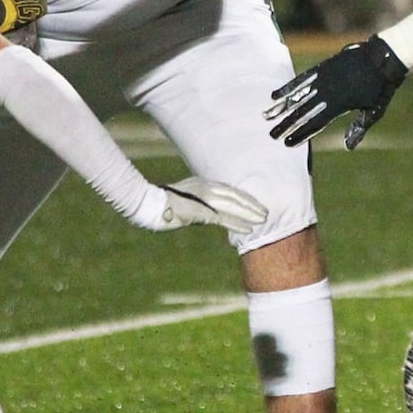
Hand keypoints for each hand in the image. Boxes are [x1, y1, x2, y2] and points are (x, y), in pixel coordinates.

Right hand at [150, 177, 269, 233]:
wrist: (146, 204)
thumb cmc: (161, 203)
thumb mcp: (183, 197)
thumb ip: (197, 201)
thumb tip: (207, 211)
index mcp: (202, 182)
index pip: (229, 189)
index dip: (245, 197)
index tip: (256, 204)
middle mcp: (205, 187)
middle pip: (235, 196)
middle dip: (252, 205)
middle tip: (266, 212)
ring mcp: (202, 198)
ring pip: (233, 206)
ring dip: (249, 214)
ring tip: (263, 221)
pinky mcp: (199, 211)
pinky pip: (223, 219)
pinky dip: (238, 224)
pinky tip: (249, 230)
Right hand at [265, 35, 408, 148]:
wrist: (383, 57)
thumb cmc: (381, 87)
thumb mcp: (374, 111)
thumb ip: (359, 127)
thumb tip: (348, 147)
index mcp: (340, 105)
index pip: (316, 122)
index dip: (301, 133)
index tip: (287, 143)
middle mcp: (328, 93)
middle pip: (303, 111)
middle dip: (286, 123)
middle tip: (270, 134)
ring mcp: (324, 79)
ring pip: (298, 95)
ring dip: (281, 107)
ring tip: (266, 116)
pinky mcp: (322, 68)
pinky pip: (301, 79)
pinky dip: (288, 87)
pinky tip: (275, 95)